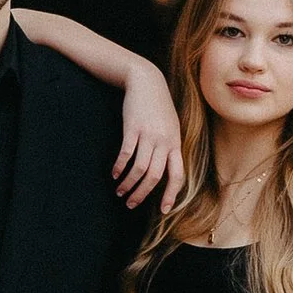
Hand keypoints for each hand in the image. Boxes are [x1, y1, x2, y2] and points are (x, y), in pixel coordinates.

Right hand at [113, 57, 184, 209]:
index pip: (177, 175)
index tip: (162, 210)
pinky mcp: (133, 128)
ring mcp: (148, 135)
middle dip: (142, 194)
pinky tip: (114, 174)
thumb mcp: (171, 126)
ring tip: (120, 191)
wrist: (147, 81)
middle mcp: (164, 142)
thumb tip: (167, 170)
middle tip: (131, 204)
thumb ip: (170, 146)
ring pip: (139, 168)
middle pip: (154, 176)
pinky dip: (119, 167)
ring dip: (128, 184)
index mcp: (175, 144)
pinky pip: (126, 154)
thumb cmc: (159, 106)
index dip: (170, 195)